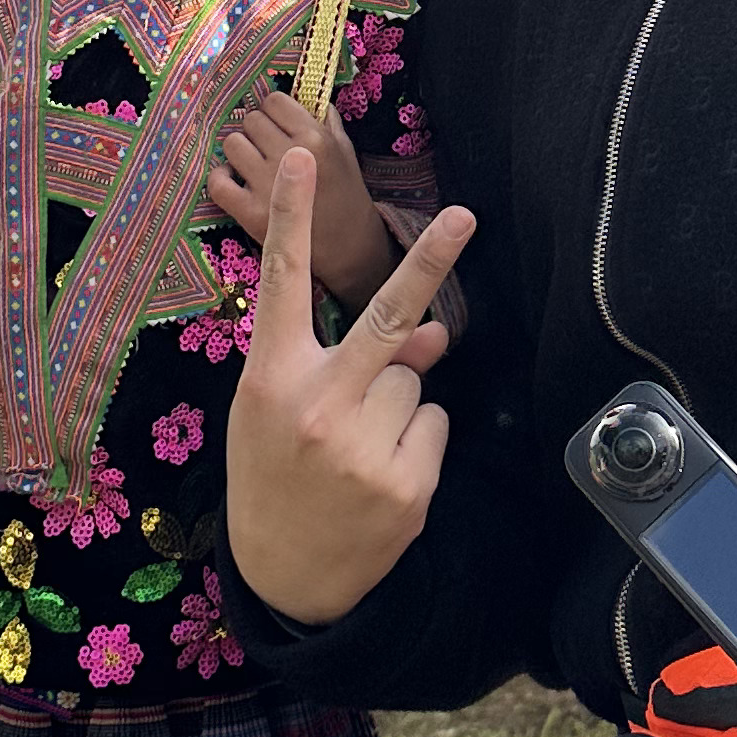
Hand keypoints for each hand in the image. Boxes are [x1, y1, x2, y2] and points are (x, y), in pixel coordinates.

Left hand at [212, 88, 395, 309]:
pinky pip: (217, 182)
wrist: (347, 246)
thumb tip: (302, 91)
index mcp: (315, 138)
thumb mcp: (344, 148)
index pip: (274, 100)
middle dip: (258, 131)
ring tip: (254, 164)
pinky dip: (221, 179)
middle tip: (269, 149)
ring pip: (232, 144)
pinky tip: (235, 182)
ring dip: (240, 151)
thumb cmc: (345, 191)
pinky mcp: (250, 213)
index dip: (275, 112)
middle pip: (251, 120)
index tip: (280, 126)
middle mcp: (290, 158)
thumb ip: (324, 117)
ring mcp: (268, 187)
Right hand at [225, 149, 470, 624]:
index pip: (282, 282)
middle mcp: (318, 404)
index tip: (300, 161)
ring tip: (356, 444)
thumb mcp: (283, 407)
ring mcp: (363, 447)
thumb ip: (344, 359)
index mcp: (272, 376)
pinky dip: (416, 440)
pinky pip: (434, 423)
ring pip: (415, 377)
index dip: (291, 216)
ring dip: (398, 400)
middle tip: (464, 213)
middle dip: (429, 260)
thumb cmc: (275, 471)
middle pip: (386, 317)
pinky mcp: (405, 485)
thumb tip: (435, 332)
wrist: (283, 575)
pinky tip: (379, 471)